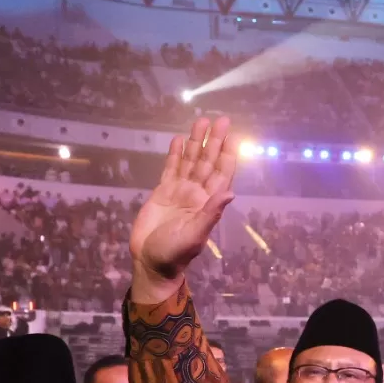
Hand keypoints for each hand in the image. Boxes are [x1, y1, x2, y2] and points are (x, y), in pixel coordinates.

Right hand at [129, 116, 238, 302]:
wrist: (150, 263)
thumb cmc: (175, 254)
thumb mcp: (195, 235)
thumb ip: (211, 213)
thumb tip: (230, 193)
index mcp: (208, 203)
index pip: (221, 174)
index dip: (227, 155)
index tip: (234, 136)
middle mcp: (196, 194)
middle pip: (207, 162)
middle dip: (215, 141)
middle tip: (222, 119)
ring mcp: (179, 192)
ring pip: (190, 162)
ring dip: (196, 143)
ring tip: (201, 122)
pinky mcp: (162, 193)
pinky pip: (171, 169)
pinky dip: (175, 155)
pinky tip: (179, 140)